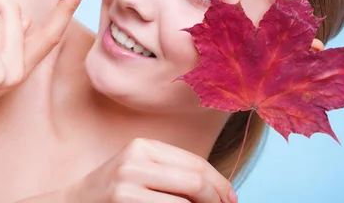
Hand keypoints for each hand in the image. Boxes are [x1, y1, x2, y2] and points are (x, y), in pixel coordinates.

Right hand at [69, 138, 237, 202]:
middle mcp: (136, 160)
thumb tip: (217, 191)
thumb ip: (171, 173)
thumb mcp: (139, 171)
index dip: (220, 182)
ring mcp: (128, 183)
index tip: (231, 198)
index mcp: (143, 146)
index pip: (195, 163)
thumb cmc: (112, 192)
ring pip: (186, 201)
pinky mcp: (124, 201)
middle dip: (217, 199)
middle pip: (195, 180)